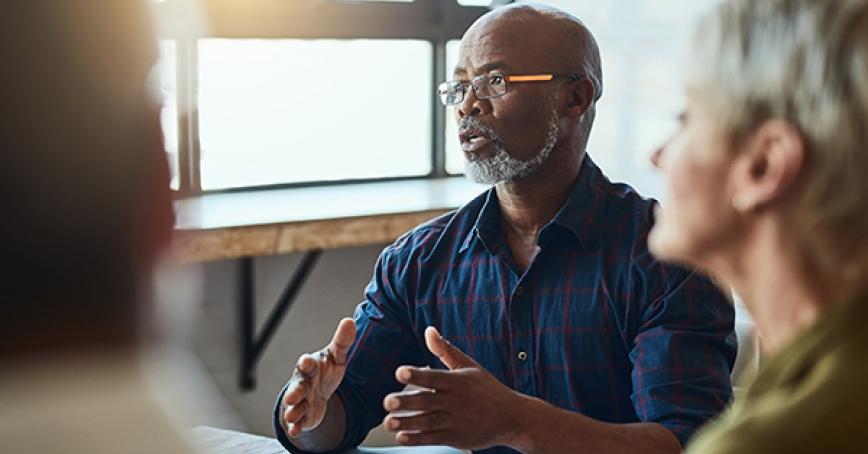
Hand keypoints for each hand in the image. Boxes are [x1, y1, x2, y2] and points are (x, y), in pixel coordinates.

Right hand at [282, 317, 355, 436]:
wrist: (318, 393)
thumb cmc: (325, 371)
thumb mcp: (336, 357)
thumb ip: (342, 342)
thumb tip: (349, 321)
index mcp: (311, 367)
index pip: (308, 364)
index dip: (307, 363)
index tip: (306, 361)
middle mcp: (303, 383)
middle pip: (297, 386)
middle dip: (294, 391)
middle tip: (292, 397)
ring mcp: (301, 401)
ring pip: (295, 406)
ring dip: (293, 410)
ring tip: (293, 415)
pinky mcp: (302, 416)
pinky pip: (297, 422)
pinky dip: (296, 426)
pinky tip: (296, 430)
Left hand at [382, 327, 527, 449]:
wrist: (513, 418)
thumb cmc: (488, 390)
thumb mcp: (469, 367)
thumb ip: (445, 350)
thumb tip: (429, 330)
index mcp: (457, 381)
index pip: (434, 377)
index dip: (417, 374)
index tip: (400, 373)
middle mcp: (455, 401)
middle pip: (427, 401)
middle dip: (406, 402)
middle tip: (388, 401)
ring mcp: (456, 421)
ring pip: (427, 422)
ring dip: (407, 423)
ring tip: (389, 422)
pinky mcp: (456, 438)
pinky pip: (434, 439)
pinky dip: (418, 439)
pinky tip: (402, 437)